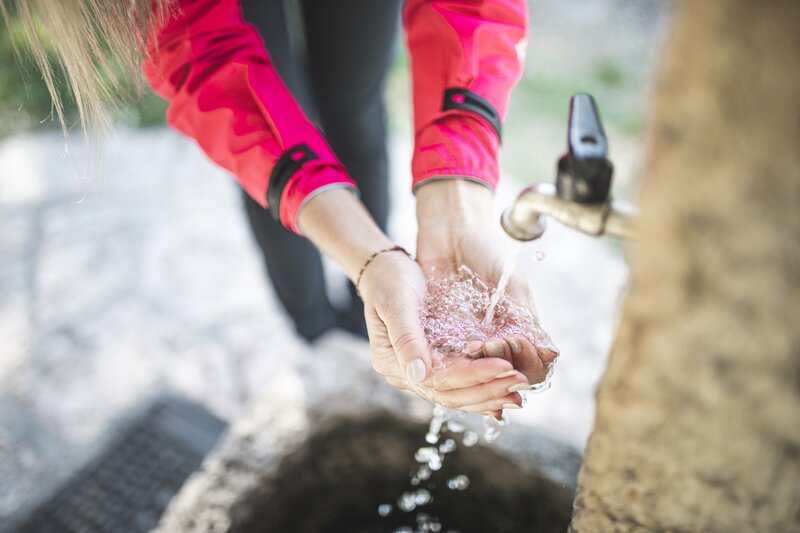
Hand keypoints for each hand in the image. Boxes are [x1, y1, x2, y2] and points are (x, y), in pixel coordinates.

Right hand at [357, 249, 531, 412]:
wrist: (384, 269)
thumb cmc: (389, 281)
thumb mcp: (396, 303)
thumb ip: (406, 338)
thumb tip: (420, 374)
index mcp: (392, 362)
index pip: (439, 379)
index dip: (474, 374)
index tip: (506, 366)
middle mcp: (405, 373)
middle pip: (450, 394)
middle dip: (487, 390)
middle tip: (520, 383)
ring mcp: (418, 372)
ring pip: (456, 394)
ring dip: (488, 394)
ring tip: (518, 393)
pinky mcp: (431, 364)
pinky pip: (457, 384)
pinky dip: (481, 388)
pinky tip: (503, 390)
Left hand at [415, 179, 558, 414]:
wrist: (451, 228)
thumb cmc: (486, 248)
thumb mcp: (509, 281)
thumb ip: (524, 316)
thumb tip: (548, 354)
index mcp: (517, 328)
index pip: (531, 365)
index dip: (525, 362)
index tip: (513, 341)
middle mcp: (493, 338)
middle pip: (502, 374)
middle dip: (498, 368)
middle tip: (488, 345)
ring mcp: (466, 336)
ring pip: (473, 370)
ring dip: (473, 367)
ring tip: (468, 348)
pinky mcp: (439, 331)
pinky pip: (444, 356)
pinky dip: (446, 360)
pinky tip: (444, 352)